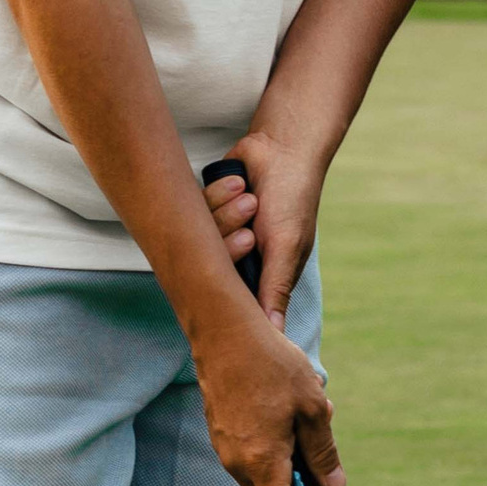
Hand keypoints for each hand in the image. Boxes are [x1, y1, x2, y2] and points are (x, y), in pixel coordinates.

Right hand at [192, 288, 342, 485]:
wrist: (222, 329)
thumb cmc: (272, 364)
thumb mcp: (313, 406)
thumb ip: (323, 452)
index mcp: (264, 463)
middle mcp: (240, 464)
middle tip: (323, 457)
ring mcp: (227, 450)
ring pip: (268, 475)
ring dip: (292, 461)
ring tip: (304, 413)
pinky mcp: (223, 435)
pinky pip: (256, 456)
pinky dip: (277, 446)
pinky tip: (285, 406)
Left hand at [200, 135, 323, 324]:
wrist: (282, 147)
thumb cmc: (293, 199)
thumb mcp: (287, 248)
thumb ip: (275, 290)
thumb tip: (274, 338)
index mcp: (261, 274)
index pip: (233, 300)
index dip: (224, 295)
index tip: (222, 284)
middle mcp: (237, 258)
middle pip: (209, 269)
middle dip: (228, 244)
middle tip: (250, 232)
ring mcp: (220, 233)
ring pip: (200, 239)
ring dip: (227, 213)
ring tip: (251, 198)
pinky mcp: (206, 210)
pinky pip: (193, 212)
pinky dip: (217, 194)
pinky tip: (238, 183)